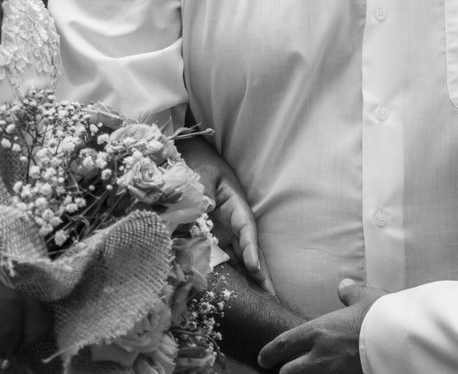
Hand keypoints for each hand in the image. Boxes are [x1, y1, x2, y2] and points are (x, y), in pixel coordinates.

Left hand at [177, 135, 273, 294]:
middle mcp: (232, 221)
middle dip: (260, 273)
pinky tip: (235, 291)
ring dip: (248, 278)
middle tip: (271, 298)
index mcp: (234, 204)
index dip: (251, 250)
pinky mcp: (210, 236)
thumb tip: (201, 221)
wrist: (186, 155)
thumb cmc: (196, 163)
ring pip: (238, 257)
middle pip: (249, 249)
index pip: (246, 229)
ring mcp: (223, 230)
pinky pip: (222, 256)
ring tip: (260, 301)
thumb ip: (200, 199)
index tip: (254, 268)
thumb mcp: (199, 178)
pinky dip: (230, 273)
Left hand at [258, 279, 386, 373]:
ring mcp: (333, 371)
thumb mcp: (365, 298)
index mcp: (319, 330)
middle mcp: (320, 355)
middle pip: (289, 371)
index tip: (263, 358)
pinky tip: (332, 372)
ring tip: (310, 370)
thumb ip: (350, 293)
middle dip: (286, 371)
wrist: (400, 336)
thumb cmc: (381, 315)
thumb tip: (343, 287)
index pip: (284, 344)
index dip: (269, 352)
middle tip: (285, 369)